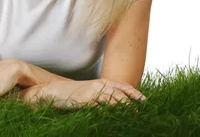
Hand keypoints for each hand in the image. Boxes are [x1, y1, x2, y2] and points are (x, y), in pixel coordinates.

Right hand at [20, 78, 145, 110]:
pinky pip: (101, 107)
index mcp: (101, 82)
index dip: (134, 93)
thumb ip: (102, 95)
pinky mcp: (86, 100)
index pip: (122, 86)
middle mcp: (98, 85)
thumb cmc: (73, 93)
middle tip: (140, 113)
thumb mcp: (89, 91)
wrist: (55, 91)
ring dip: (124, 108)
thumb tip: (116, 104)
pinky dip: (109, 113)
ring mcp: (92, 92)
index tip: (144, 100)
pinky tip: (114, 118)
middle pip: (120, 94)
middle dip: (132, 104)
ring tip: (132, 117)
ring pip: (113, 100)